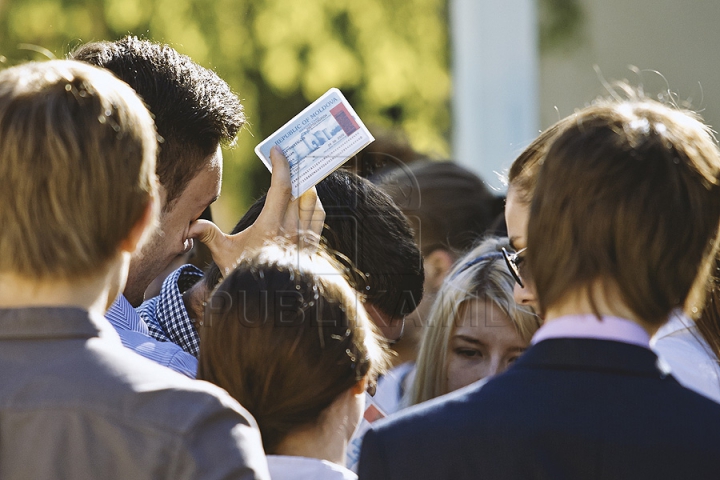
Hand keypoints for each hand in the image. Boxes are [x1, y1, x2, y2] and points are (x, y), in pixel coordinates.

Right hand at [188, 146, 324, 275]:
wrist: (269, 302)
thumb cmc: (244, 275)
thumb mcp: (223, 255)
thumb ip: (208, 235)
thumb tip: (190, 226)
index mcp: (271, 227)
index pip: (282, 187)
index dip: (281, 165)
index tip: (277, 150)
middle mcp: (292, 230)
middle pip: (300, 190)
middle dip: (294, 170)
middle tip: (288, 156)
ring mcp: (305, 238)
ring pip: (312, 201)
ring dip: (306, 185)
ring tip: (297, 174)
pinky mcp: (313, 246)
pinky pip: (319, 217)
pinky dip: (314, 203)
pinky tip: (306, 198)